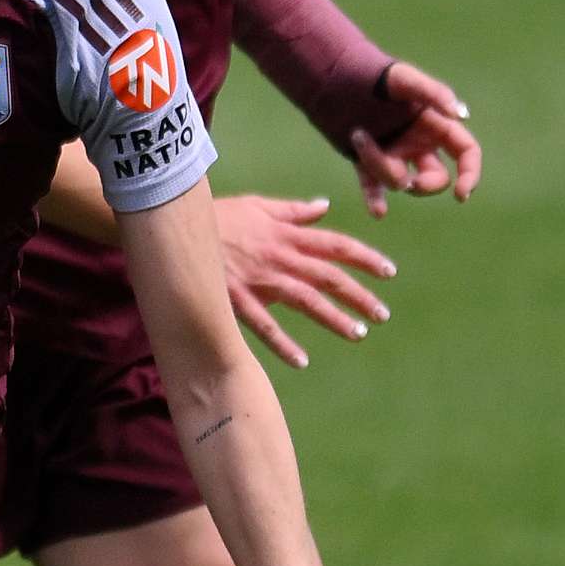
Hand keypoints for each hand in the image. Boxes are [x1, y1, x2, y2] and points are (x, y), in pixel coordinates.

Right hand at [213, 194, 396, 367]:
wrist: (175, 225)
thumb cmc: (216, 214)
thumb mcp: (256, 205)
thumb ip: (292, 210)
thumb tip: (324, 206)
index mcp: (285, 235)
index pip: (334, 245)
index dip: (364, 258)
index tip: (389, 272)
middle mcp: (279, 257)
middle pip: (328, 277)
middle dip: (358, 295)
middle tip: (382, 314)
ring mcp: (258, 279)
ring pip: (305, 300)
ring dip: (334, 318)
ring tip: (359, 333)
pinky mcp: (236, 297)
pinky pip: (263, 324)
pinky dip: (283, 344)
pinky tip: (302, 361)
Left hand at [349, 60, 479, 218]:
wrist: (333, 76)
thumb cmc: (373, 74)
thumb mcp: (404, 79)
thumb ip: (434, 93)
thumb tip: (461, 115)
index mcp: (434, 124)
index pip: (465, 153)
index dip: (470, 174)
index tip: (461, 194)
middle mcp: (417, 142)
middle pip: (436, 178)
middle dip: (427, 185)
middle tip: (411, 182)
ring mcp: (393, 153)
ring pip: (400, 180)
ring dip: (380, 165)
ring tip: (357, 135)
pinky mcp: (366, 159)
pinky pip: (374, 186)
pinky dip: (375, 199)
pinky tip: (378, 213)